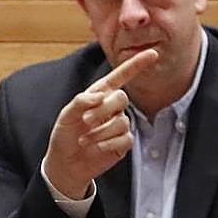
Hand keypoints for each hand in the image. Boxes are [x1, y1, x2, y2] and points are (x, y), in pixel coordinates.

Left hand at [43, 48, 158, 198]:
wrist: (66, 164)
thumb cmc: (65, 137)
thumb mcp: (66, 116)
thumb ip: (80, 101)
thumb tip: (100, 95)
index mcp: (99, 95)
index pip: (121, 77)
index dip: (136, 65)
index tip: (153, 54)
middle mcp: (112, 108)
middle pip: (121, 98)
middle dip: (103, 110)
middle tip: (85, 121)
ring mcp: (119, 125)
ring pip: (122, 121)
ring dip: (101, 132)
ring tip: (85, 140)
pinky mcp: (122, 143)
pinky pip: (125, 139)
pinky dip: (108, 144)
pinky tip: (96, 148)